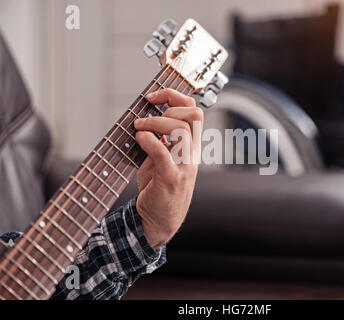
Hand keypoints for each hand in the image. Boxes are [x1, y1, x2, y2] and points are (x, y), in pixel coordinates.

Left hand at [133, 89, 202, 249]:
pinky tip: (138, 141)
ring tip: (139, 130)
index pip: (195, 111)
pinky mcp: (171, 178)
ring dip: (155, 123)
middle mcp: (192, 154)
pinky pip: (162, 151)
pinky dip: (148, 140)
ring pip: (181, 130)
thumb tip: (146, 118)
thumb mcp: (161, 160)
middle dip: (167, 107)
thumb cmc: (157, 190)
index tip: (153, 97)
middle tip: (144, 119)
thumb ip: (160, 140)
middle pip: (193, 115)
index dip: (175, 97)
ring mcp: (185, 167)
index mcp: (191, 148)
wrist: (157, 223)